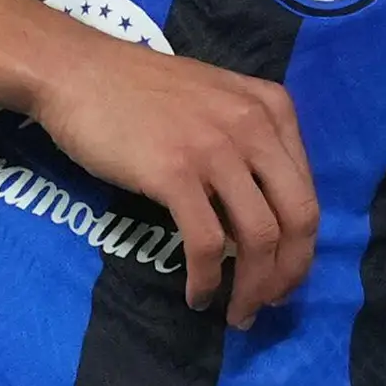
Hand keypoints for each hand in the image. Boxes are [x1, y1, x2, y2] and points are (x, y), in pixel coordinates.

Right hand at [25, 35, 317, 327]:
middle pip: (297, 217)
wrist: (77, 73)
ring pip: (259, 236)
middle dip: (289, 273)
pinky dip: (207, 279)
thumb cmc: (139, 91)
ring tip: (237, 313)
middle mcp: (254, 126)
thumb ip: (246, 145)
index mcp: (272, 108)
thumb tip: (257, 217)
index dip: (301, 247)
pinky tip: (198, 295)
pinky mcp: (174, 173)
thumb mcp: (215, 103)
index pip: (308, 192)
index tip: (282, 276)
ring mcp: (215, 149)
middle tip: (268, 303)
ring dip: (253, 287)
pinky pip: (206, 242)